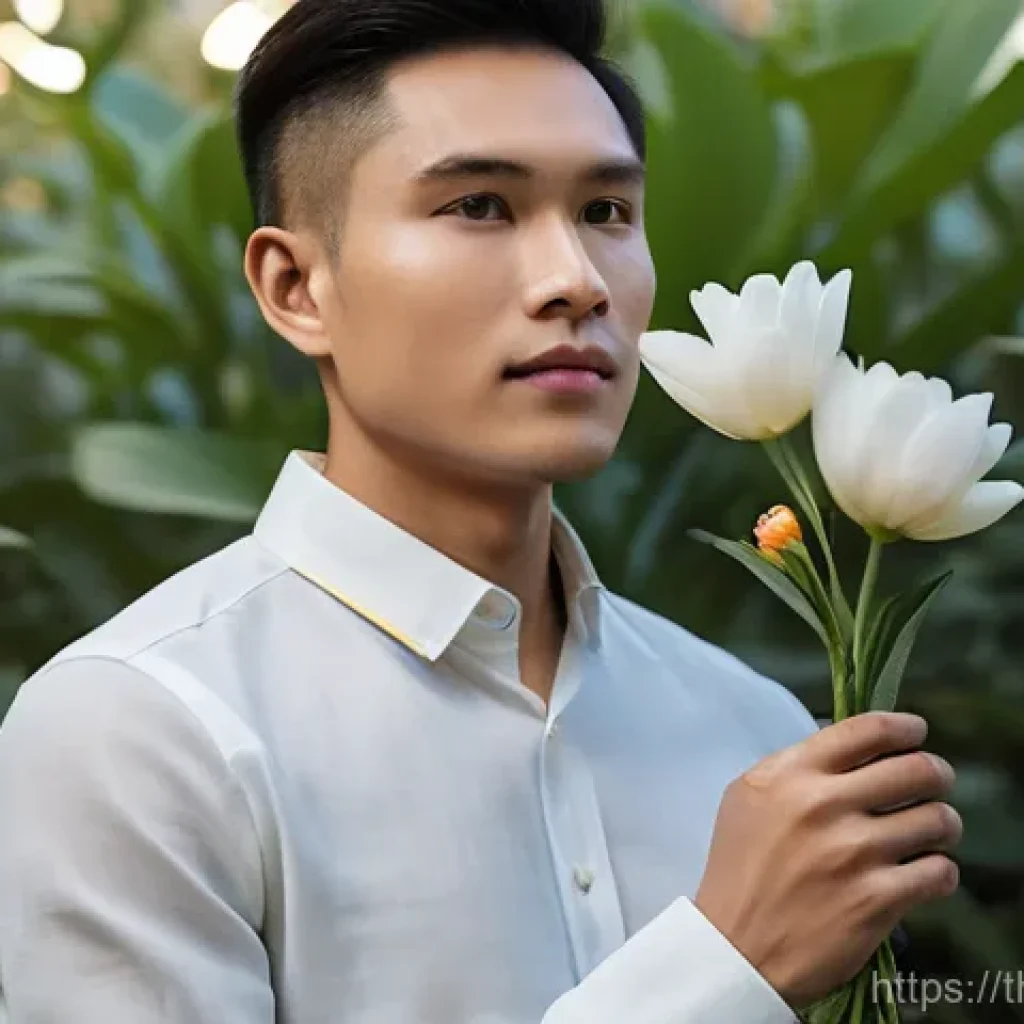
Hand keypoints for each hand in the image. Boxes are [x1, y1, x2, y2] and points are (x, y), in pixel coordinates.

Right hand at [693, 711, 961, 1010]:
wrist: (736, 946)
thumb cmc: (740, 867)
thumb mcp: (749, 796)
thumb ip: (796, 766)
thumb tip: (852, 749)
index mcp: (791, 774)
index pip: (867, 730)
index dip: (905, 728)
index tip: (916, 734)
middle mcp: (823, 805)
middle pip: (915, 770)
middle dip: (935, 774)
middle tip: (934, 784)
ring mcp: (853, 853)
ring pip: (937, 820)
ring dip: (942, 824)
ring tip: (932, 831)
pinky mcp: (877, 900)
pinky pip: (940, 872)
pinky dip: (939, 871)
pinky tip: (922, 873)